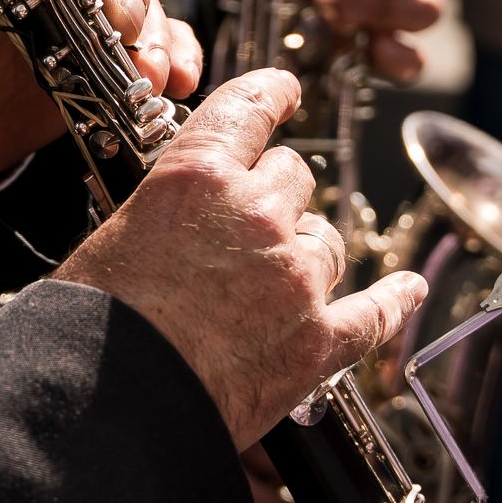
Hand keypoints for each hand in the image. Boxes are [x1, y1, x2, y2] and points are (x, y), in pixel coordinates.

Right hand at [53, 70, 425, 446]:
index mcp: (196, 176)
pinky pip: (374, 312)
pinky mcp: (318, 342)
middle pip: (293, 178)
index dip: (271, 95)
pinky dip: (394, 301)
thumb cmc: (94, 327)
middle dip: (274, 196)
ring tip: (272, 283)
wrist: (107, 409)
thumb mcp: (114, 235)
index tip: (283, 93)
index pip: (249, 108)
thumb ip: (165, 210)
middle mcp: (256, 214)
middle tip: (246, 226)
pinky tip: (407, 290)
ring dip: (304, 252)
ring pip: (325, 241)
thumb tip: (180, 219)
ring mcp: (295, 278)